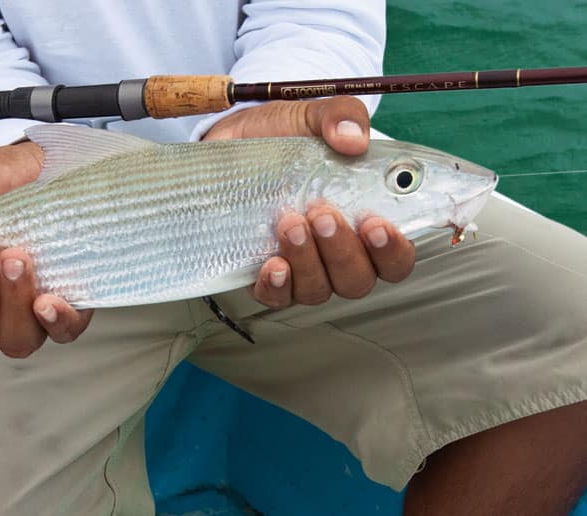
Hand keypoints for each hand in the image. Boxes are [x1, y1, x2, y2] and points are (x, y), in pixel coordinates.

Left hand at [204, 97, 415, 307]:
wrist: (233, 141)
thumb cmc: (285, 136)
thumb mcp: (314, 116)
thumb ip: (342, 117)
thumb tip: (352, 138)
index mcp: (365, 221)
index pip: (395, 257)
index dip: (392, 250)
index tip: (375, 224)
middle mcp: (338, 254)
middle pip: (357, 279)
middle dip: (342, 251)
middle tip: (322, 214)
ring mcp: (303, 268)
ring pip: (318, 289)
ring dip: (307, 261)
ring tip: (290, 224)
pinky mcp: (266, 274)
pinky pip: (276, 297)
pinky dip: (277, 286)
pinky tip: (273, 265)